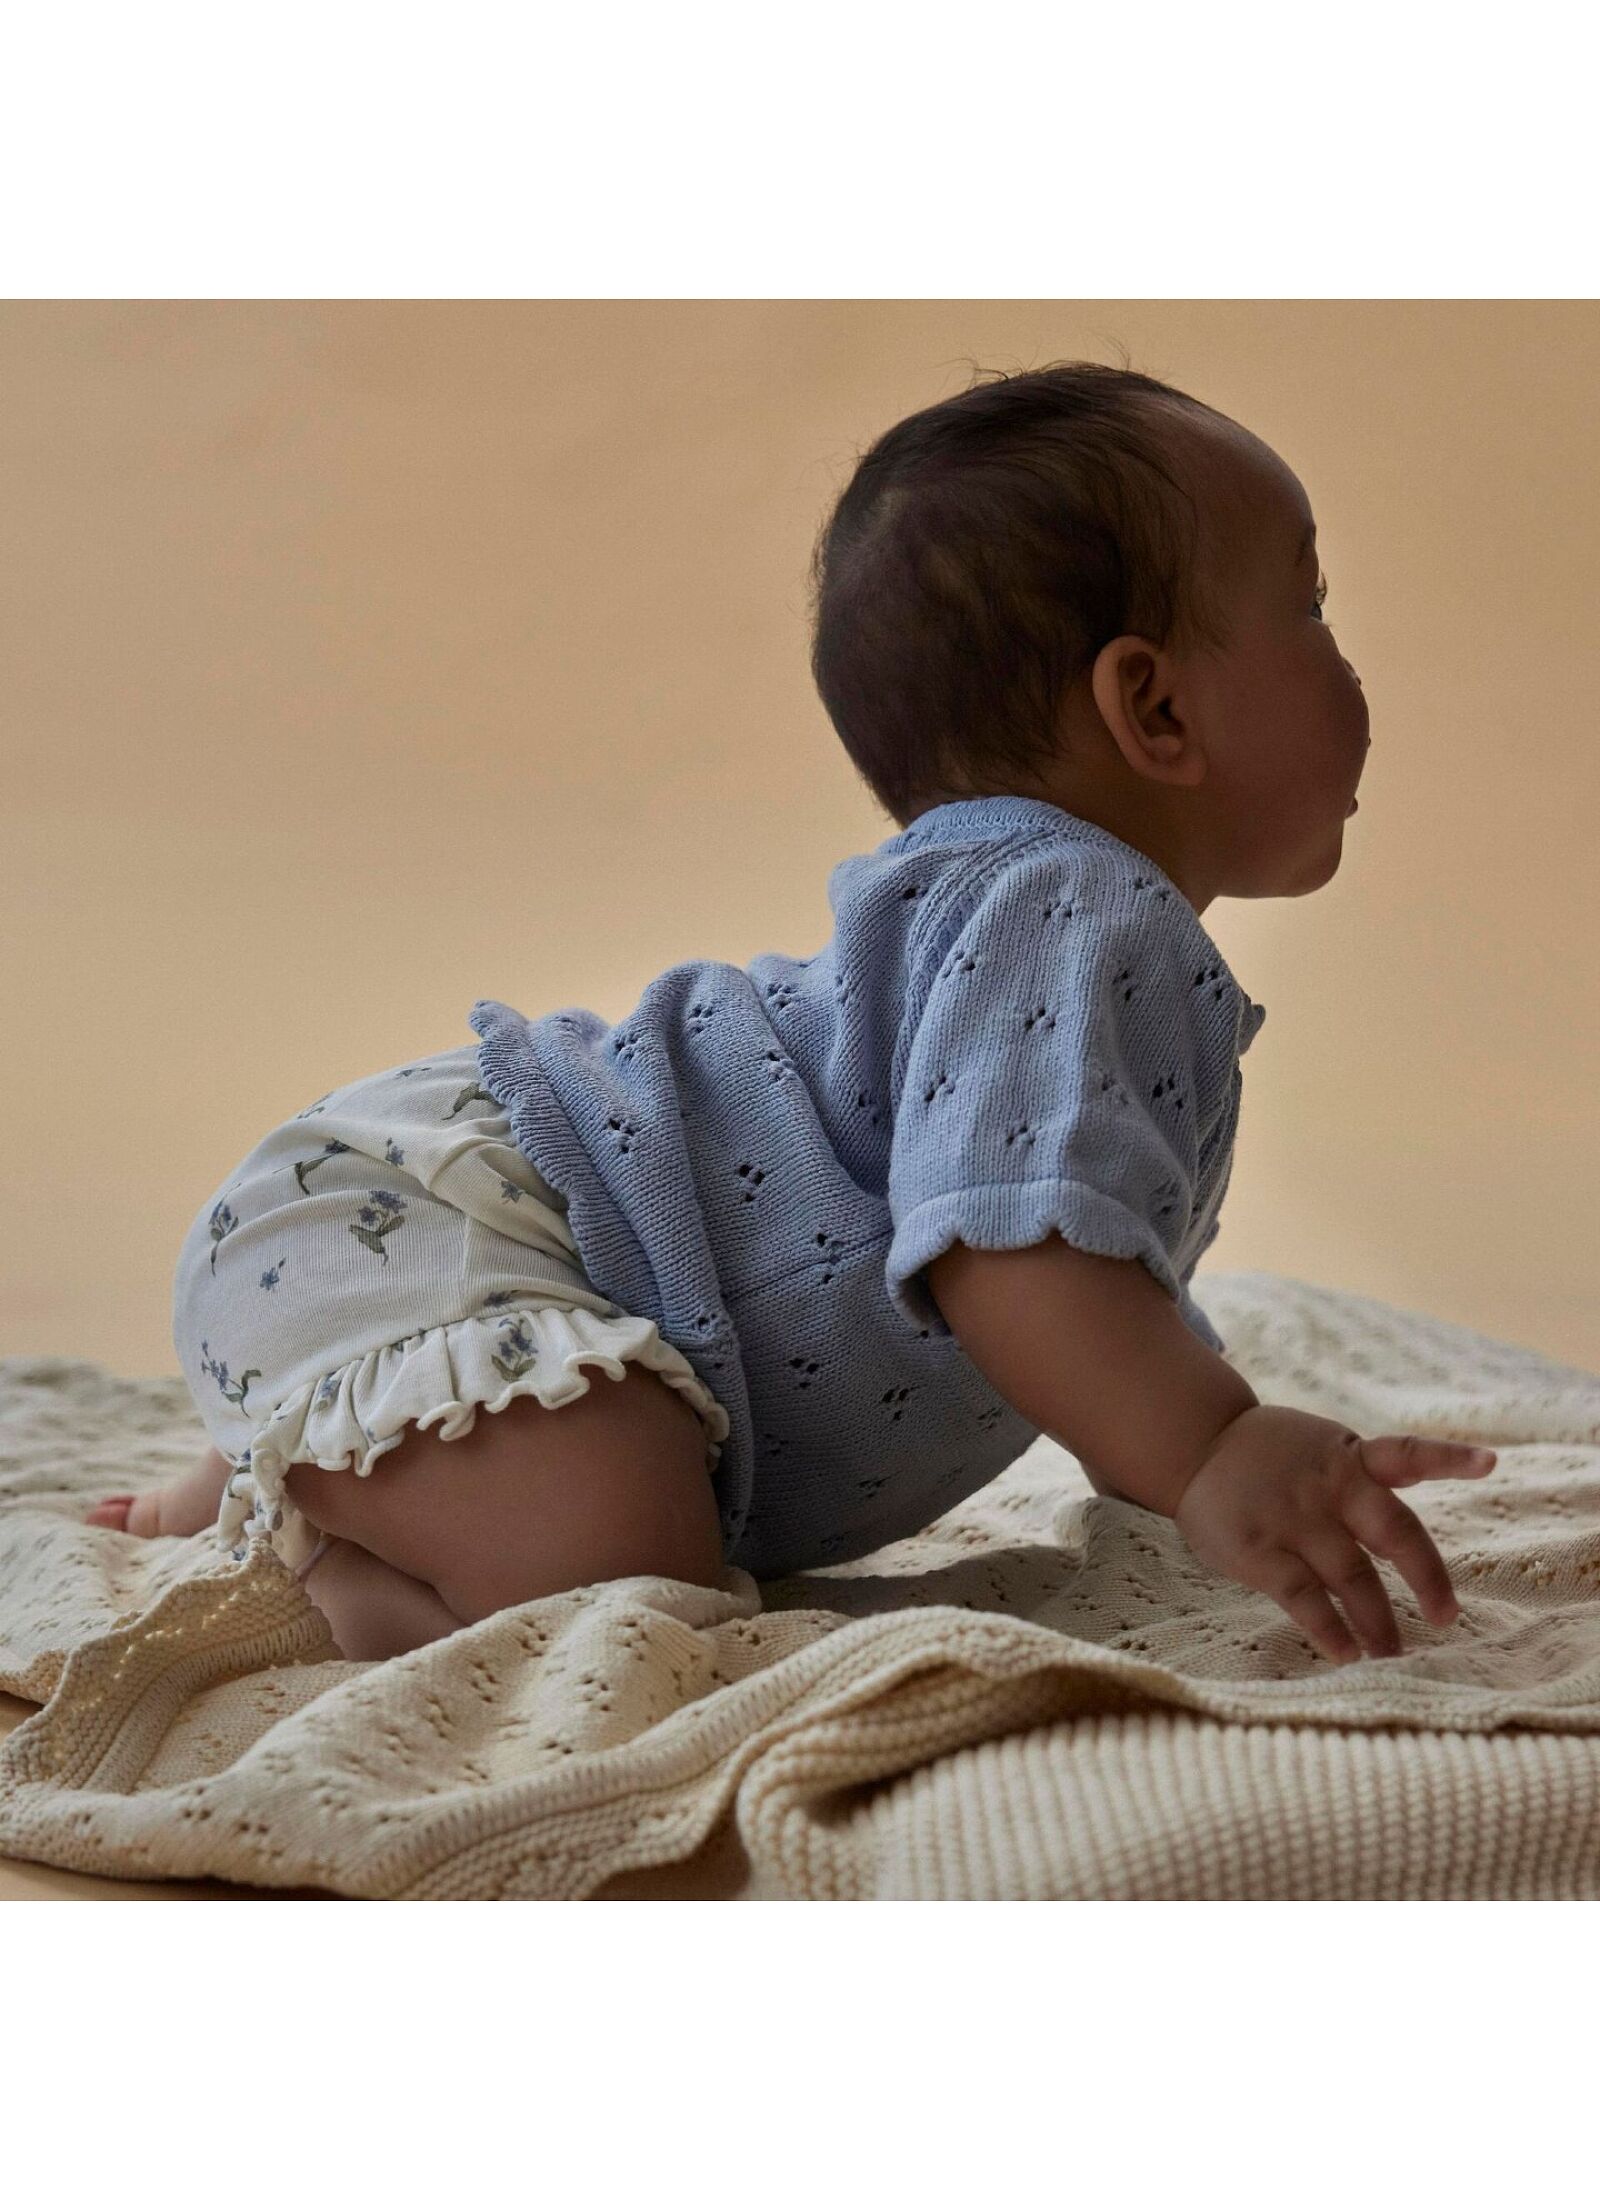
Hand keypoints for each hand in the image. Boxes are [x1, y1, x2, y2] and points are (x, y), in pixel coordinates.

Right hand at [1170, 1403, 1496, 1663]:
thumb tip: (1414, 1520)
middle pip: (1394, 1531)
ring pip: (1353, 1577)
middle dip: (1427, 1578)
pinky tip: (1346, 1653)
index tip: (1490, 1463)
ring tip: (1392, 1655)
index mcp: (1350, 1457)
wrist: (1195, 1446)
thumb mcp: (1321, 1447)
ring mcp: (1293, 1517)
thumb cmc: (1271, 1456)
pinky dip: (1329, 1630)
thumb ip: (1363, 1476)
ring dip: (1378, 1622)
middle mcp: (1329, 1484)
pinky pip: (1303, 1598)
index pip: (1407, 1453)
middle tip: (1444, 1618)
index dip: (1449, 1458)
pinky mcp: (1258, 1549)